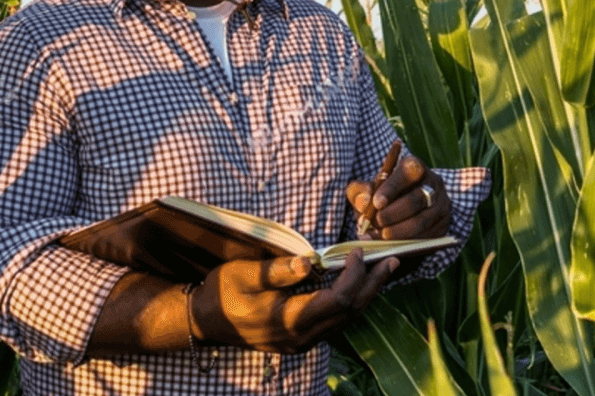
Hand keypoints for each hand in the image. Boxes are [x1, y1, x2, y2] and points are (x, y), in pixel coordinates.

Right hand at [190, 252, 396, 353]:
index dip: (352, 277)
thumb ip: (277, 271)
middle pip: (348, 313)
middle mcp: (300, 337)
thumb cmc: (222, 292)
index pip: (336, 301)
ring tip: (381, 270)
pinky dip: (350, 302)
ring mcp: (301, 342)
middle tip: (389, 260)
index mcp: (288, 320)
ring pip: (345, 321)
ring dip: (365, 294)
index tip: (356, 252)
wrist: (204, 321)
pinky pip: (334, 322)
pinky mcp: (300, 339)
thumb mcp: (243, 274)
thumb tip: (309, 262)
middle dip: (371, 285)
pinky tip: (356, 285)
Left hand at [347, 154, 450, 241]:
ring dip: (398, 231)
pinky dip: (407, 242)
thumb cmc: (385, 193)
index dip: (391, 188)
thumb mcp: (370, 186)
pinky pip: (426, 236)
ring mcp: (441, 205)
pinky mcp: (442, 224)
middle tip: (376, 222)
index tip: (376, 203)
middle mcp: (433, 183)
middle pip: (416, 199)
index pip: (407, 172)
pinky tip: (391, 244)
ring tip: (381, 235)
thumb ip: (360, 190)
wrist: (408, 205)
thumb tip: (363, 201)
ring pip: (421, 221)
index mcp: (415, 166)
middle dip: (393, 214)